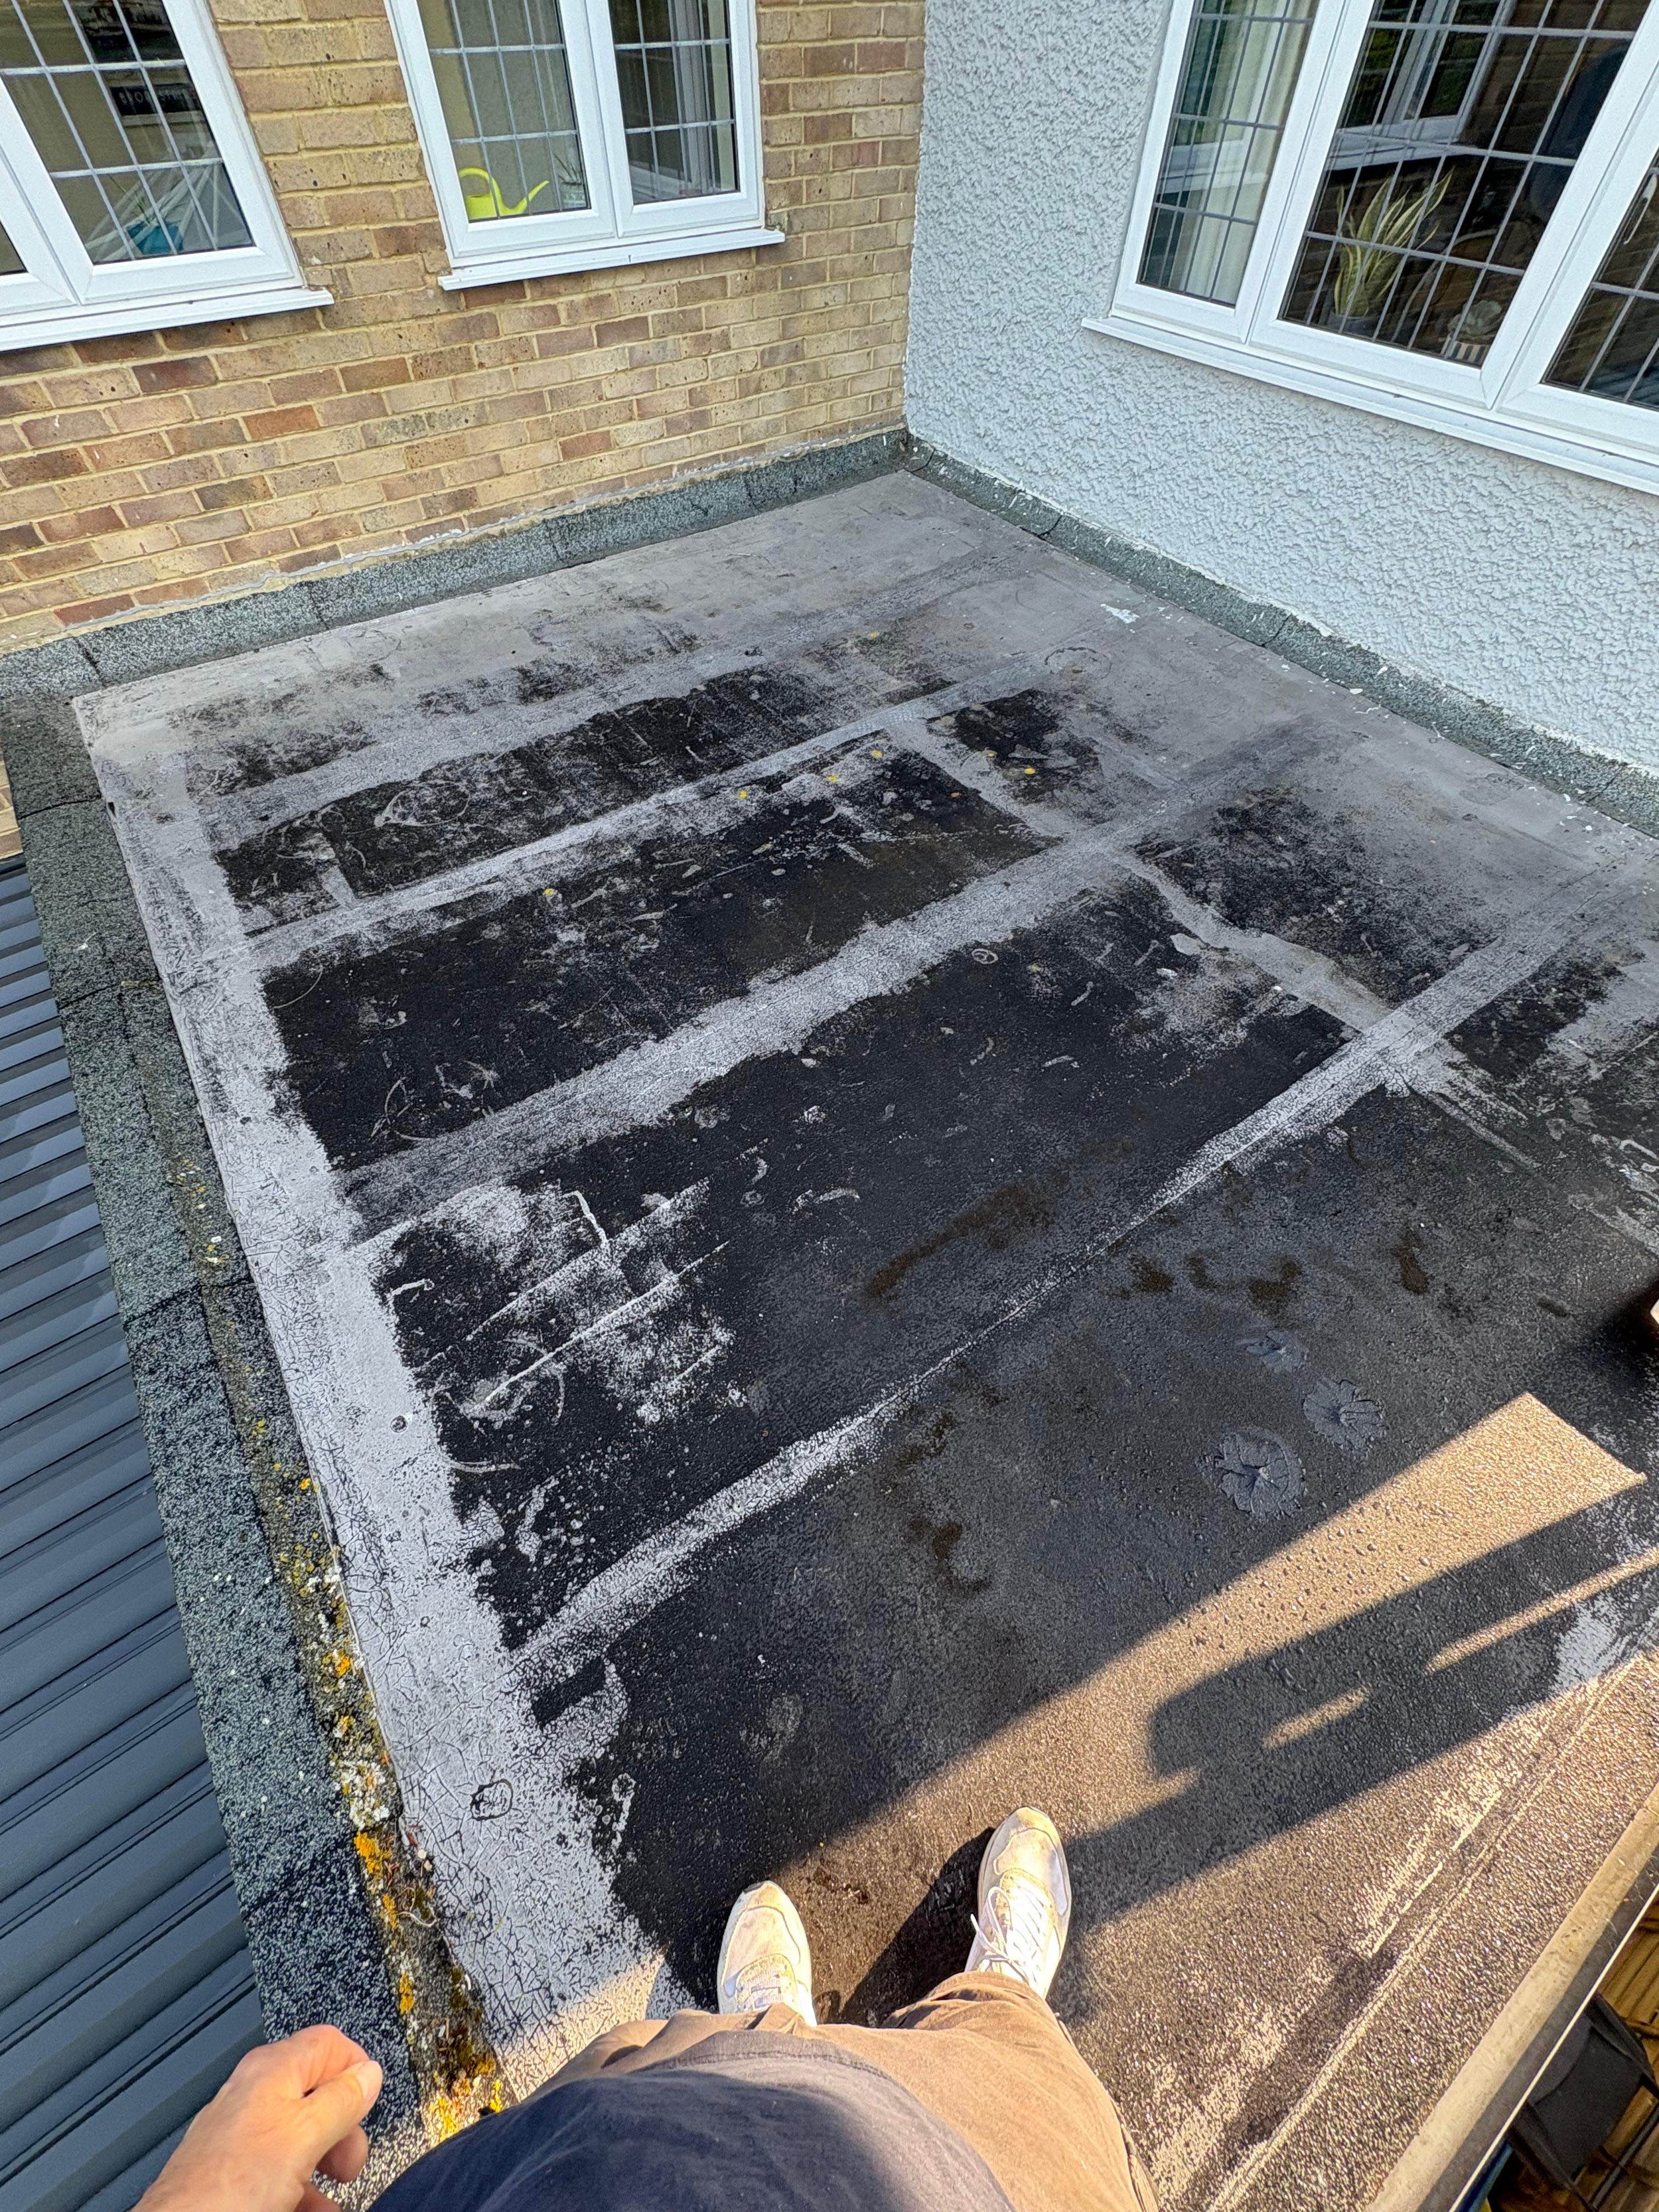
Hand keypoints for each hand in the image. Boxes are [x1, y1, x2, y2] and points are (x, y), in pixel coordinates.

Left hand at [138, 2025, 383, 2211]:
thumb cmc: (228, 2187)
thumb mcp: (304, 2136)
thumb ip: (341, 2100)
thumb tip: (368, 2072)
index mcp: (273, 2070)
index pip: (329, 2043)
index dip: (355, 2070)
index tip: (367, 2105)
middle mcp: (254, 2094)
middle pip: (318, 2094)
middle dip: (343, 2129)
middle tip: (348, 2162)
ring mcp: (240, 2134)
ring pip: (299, 2139)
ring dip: (323, 2166)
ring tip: (331, 2197)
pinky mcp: (231, 2171)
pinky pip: (276, 2170)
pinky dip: (299, 2188)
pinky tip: (310, 2209)